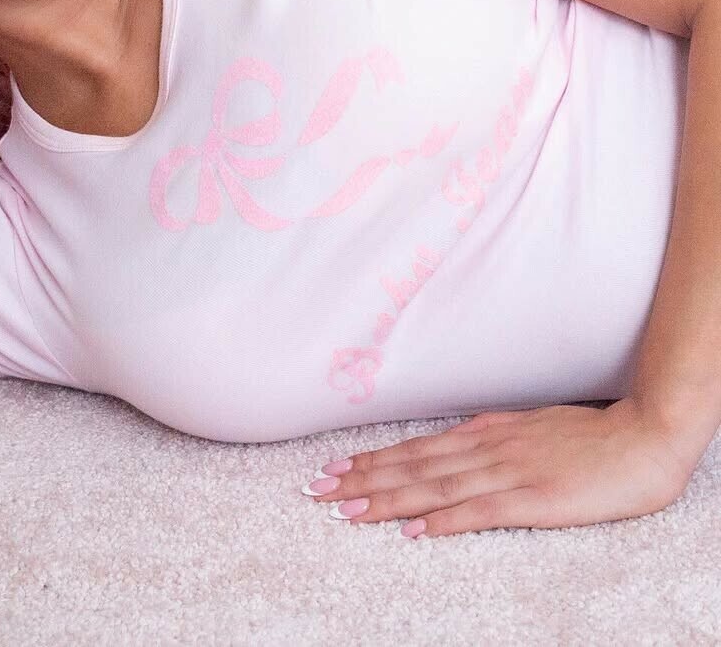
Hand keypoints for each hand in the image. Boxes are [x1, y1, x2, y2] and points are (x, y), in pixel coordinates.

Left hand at [304, 397, 698, 538]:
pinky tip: (413, 530)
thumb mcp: (528, 428)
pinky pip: (480, 511)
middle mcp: (486, 449)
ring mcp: (508, 472)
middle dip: (362, 478)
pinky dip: (444, 520)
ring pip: (434, 486)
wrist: (642, 438)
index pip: (416, 448)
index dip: (372, 459)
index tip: (334, 468)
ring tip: (346, 509)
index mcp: (485, 433)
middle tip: (316, 489)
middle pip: (413, 465)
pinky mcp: (533, 499)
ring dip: (386, 498)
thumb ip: (489, 437)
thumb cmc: (588, 438)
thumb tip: (452, 444)